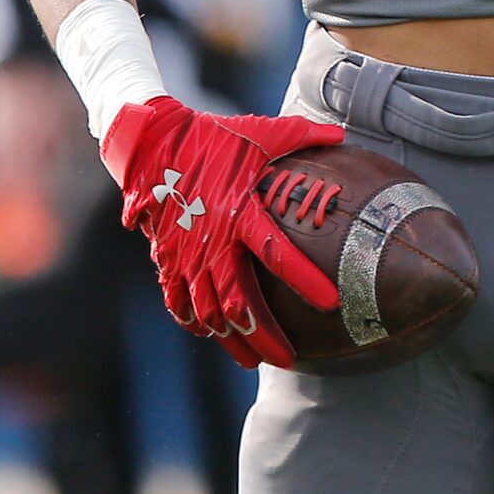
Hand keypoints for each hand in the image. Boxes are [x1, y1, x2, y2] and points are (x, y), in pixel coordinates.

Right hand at [100, 96, 343, 368]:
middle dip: (263, 335)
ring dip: (231, 339)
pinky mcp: (166, 259)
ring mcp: (185, 254)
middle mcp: (212, 241)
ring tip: (253, 361)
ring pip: (208, 312)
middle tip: (287, 359)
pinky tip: (211, 335)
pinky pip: (178, 302)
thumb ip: (304, 135)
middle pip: (238, 303)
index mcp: (241, 211)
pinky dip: (194, 322)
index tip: (331, 302)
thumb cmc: (216, 137)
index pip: (277, 253)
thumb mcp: (263, 132)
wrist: (153, 144)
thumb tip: (341, 133)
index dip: (304, 279)